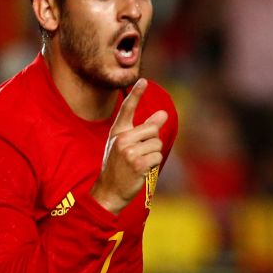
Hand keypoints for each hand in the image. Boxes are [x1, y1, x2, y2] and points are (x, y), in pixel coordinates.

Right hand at [90, 79, 167, 214]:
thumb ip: (144, 128)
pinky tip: (142, 170)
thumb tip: (164, 113)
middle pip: (152, 129)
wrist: (109, 191)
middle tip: (140, 154)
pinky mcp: (138, 163)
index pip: (127, 109)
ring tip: (140, 163)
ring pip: (157, 143)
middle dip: (152, 141)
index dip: (136, 94)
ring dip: (154, 154)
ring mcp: (129, 151)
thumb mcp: (126, 145)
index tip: (143, 81)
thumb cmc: (119, 166)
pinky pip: (157, 156)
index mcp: (117, 132)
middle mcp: (122, 139)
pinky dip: (154, 164)